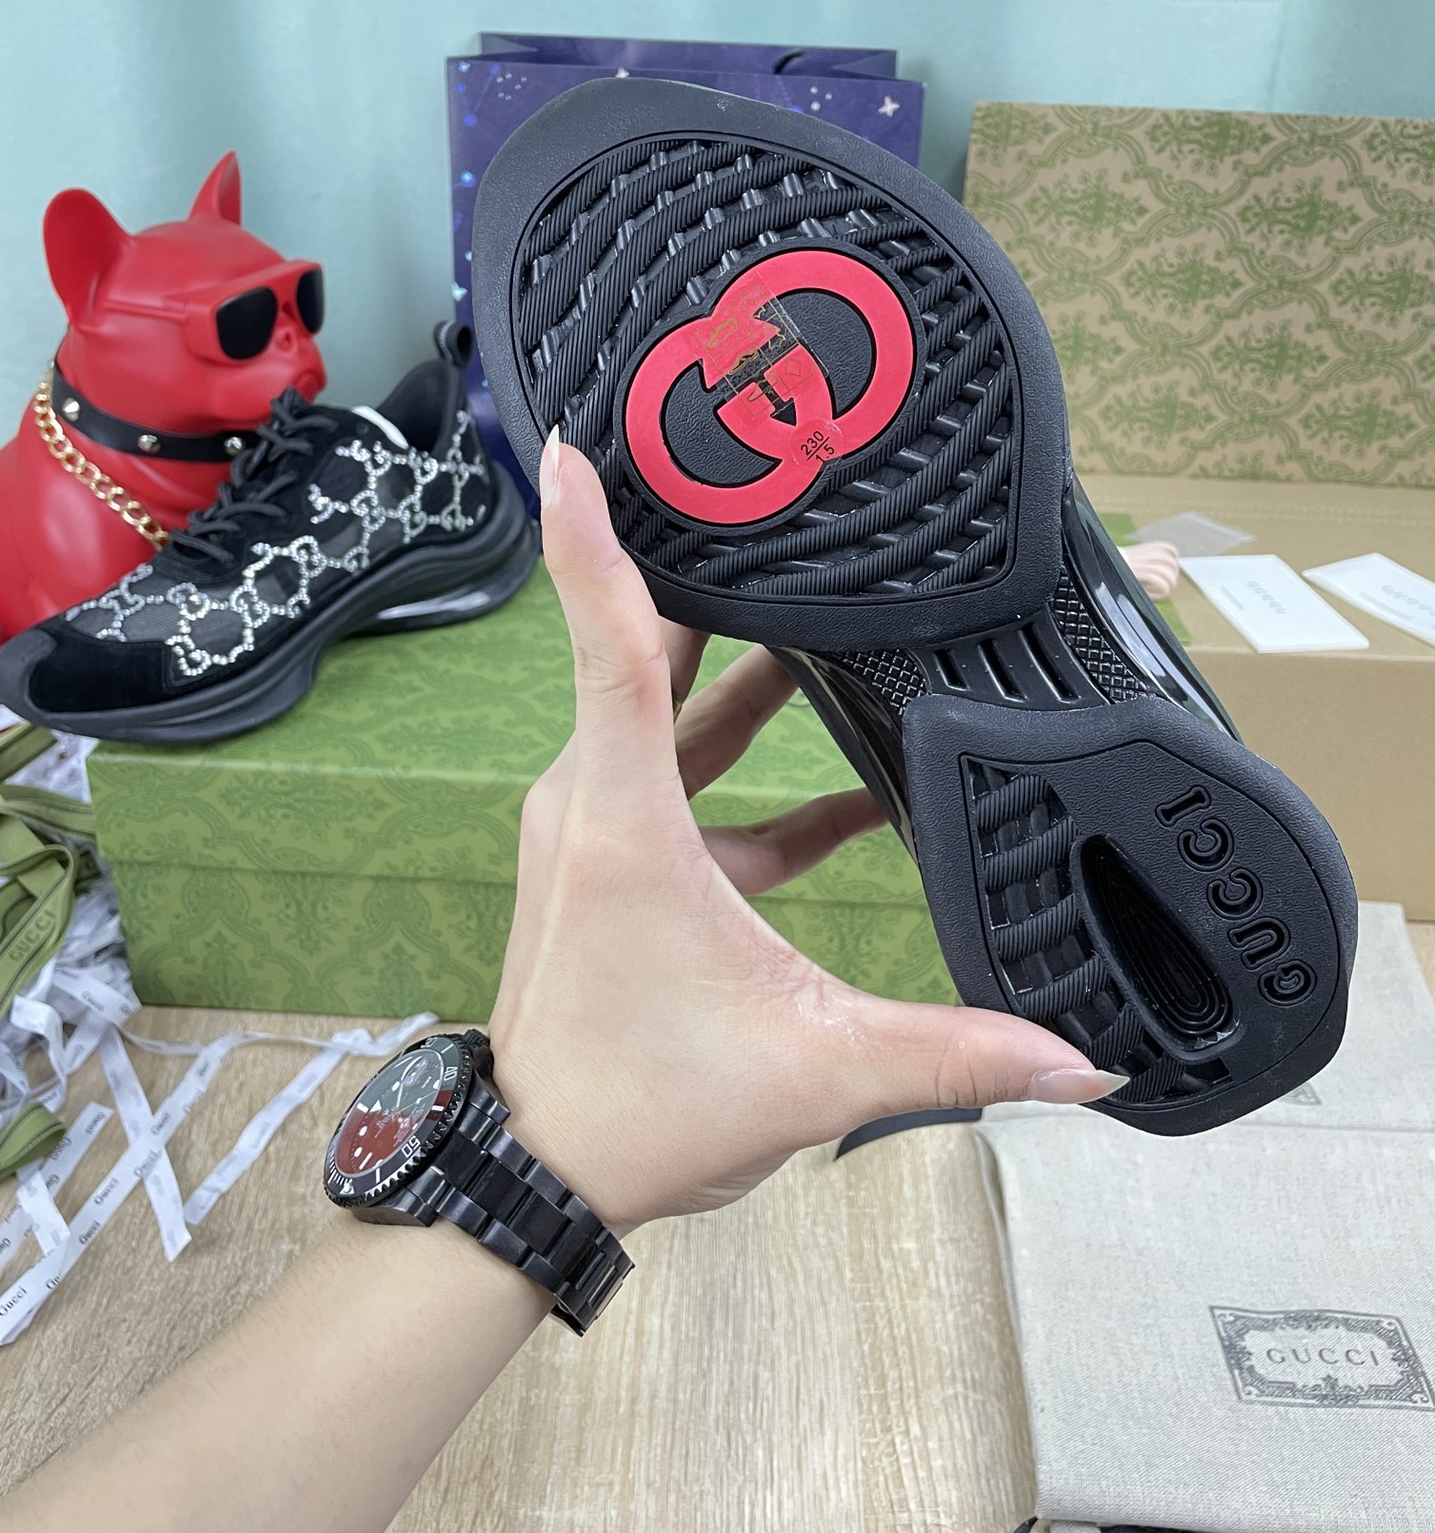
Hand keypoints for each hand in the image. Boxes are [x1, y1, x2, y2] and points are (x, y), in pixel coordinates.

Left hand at [490, 432, 1122, 1231]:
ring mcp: (600, 830)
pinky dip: (755, 771)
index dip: (595, 540)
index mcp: (626, 818)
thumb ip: (955, 1054)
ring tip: (821, 605)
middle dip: (705, 570)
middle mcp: (596, 801)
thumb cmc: (638, 1109)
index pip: (615, 645)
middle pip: (648, 649)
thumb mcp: (813, 1072)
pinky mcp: (618, 863)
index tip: (576, 448)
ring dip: (742, 666)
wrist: (537, 1172)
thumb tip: (1081, 1063)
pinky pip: (690, 784)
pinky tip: (851, 782)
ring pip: (671, 712)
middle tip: (757, 487)